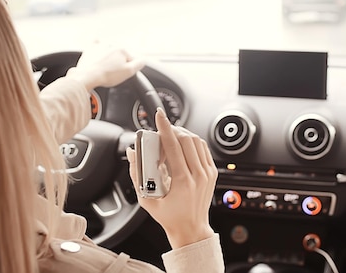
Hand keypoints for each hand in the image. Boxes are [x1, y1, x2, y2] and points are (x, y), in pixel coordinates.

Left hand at [66, 41, 143, 90]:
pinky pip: (95, 44)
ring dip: (109, 57)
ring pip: (109, 50)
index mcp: (122, 50)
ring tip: (105, 68)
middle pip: (119, 55)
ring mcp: (100, 46)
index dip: (128, 68)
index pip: (130, 59)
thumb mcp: (129, 72)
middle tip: (113, 73)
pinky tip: (98, 52)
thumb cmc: (107, 75)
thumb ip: (139, 64)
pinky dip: (97, 47)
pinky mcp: (90, 49)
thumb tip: (143, 60)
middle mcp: (111, 45)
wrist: (87, 76)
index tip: (123, 74)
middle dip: (118, 63)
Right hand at [126, 108, 217, 248]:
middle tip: (161, 132)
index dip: (165, 127)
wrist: (191, 229)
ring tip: (171, 138)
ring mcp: (208, 173)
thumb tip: (132, 153)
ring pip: (197, 141)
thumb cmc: (170, 217)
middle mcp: (198, 175)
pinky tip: (182, 146)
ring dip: (183, 134)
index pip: (174, 145)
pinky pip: (203, 148)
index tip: (159, 115)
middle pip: (186, 139)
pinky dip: (192, 142)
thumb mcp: (146, 199)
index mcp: (183, 181)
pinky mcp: (212, 172)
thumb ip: (137, 174)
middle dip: (172, 130)